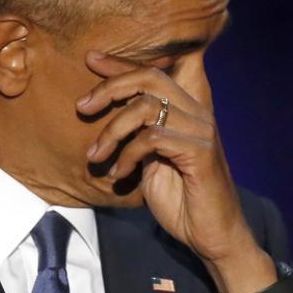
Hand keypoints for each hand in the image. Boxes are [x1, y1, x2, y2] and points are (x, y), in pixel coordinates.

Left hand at [76, 51, 273, 292]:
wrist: (210, 235)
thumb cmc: (180, 198)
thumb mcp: (150, 160)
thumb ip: (138, 134)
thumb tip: (109, 113)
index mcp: (186, 111)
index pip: (153, 72)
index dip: (121, 62)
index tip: (90, 58)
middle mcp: (197, 113)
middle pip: (149, 77)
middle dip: (110, 86)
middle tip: (81, 107)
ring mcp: (201, 130)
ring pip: (145, 107)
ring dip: (111, 131)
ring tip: (95, 156)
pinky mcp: (200, 152)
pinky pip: (152, 139)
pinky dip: (127, 155)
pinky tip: (118, 174)